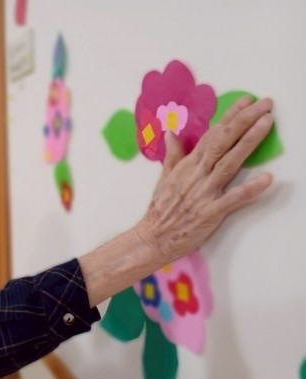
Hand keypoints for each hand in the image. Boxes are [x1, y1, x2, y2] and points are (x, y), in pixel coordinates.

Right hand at [135, 96, 273, 261]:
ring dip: (248, 142)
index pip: (212, 135)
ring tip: (266, 124)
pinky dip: (249, 189)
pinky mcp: (210, 212)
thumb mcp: (164, 178)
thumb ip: (172, 155)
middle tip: (265, 104)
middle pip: (223, 142)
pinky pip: (232, 199)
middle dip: (244, 121)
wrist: (153, 238)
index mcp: (188, 166)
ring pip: (229, 163)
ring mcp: (204, 193)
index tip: (246, 100)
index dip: (230, 117)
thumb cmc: (160, 210)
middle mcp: (197, 175)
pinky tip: (267, 178)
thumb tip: (170, 133)